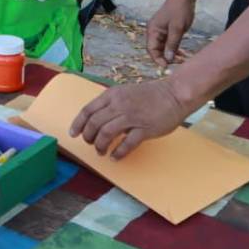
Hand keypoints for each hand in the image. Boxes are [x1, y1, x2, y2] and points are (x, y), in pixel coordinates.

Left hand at [68, 78, 190, 158]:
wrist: (175, 94)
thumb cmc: (150, 95)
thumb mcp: (125, 92)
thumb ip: (111, 103)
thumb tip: (97, 120)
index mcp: (112, 95)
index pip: (88, 110)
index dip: (78, 124)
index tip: (73, 134)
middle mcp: (119, 104)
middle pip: (94, 123)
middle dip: (88, 137)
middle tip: (90, 144)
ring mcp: (132, 116)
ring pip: (106, 133)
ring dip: (100, 145)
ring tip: (101, 152)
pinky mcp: (145, 128)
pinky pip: (127, 144)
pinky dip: (118, 152)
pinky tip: (115, 157)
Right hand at [146, 0, 195, 67]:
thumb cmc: (180, 10)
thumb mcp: (177, 29)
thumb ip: (172, 44)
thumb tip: (168, 59)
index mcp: (152, 30)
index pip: (151, 49)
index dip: (157, 59)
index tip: (166, 67)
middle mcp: (154, 31)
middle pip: (156, 50)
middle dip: (165, 58)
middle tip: (178, 63)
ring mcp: (160, 31)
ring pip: (163, 47)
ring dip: (171, 54)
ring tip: (182, 59)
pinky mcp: (167, 30)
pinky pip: (168, 43)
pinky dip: (174, 49)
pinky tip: (182, 54)